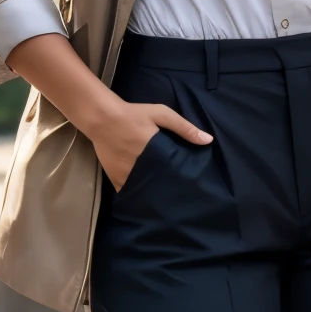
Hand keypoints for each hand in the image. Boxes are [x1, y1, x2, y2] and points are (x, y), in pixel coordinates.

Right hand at [91, 99, 212, 189]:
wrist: (102, 118)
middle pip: (160, 185)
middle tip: (180, 192)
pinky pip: (129, 192)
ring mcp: (127, 175)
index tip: (192, 185)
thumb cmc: (134, 114)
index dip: (183, 180)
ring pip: (145, 191)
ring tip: (165, 197)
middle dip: (169, 189)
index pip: (174, 173)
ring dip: (154, 193)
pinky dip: (137, 194)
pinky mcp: (116, 178)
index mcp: (155, 153)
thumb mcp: (162, 114)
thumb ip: (184, 127)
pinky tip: (145, 196)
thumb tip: (208, 141)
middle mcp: (141, 167)